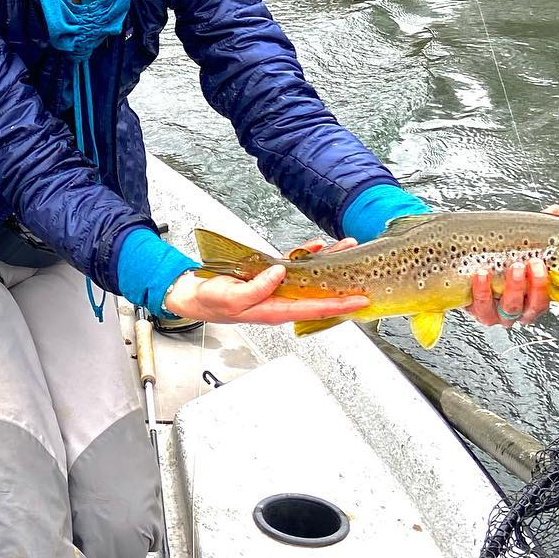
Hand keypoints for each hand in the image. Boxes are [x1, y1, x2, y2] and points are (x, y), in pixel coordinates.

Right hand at [163, 235, 366, 325]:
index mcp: (275, 310)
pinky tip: (316, 247)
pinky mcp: (269, 279)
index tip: (359, 301)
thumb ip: (258, 288)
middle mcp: (281, 302)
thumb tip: (280, 274)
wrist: (195, 295)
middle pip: (319, 293)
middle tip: (363, 270)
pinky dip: (307, 256)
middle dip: (342, 283)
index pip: (315, 309)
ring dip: (328, 263)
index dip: (339, 305)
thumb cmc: (212, 301)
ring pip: (310, 278)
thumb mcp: (232, 297)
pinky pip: (294, 267)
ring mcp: (277, 290)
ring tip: (345, 248)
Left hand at [467, 204, 558, 328]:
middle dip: (542, 285)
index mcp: (542, 289)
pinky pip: (484, 306)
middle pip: (543, 305)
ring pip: (516, 308)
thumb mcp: (517, 238)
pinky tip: (481, 273)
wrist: (453, 263)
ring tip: (514, 267)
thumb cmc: (491, 252)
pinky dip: (483, 289)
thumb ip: (538, 227)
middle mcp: (527, 304)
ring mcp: (504, 311)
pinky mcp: (481, 311)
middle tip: (538, 264)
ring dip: (517, 287)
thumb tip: (555, 210)